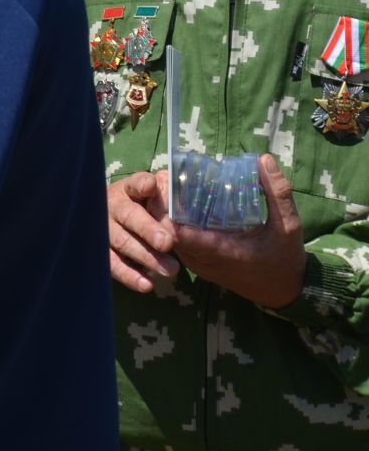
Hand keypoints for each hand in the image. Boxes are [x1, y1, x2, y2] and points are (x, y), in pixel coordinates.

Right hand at [107, 170, 177, 292]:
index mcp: (131, 189)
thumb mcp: (166, 202)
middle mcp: (114, 205)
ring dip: (146, 256)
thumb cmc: (156, 212)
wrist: (142, 232)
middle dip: (147, 229)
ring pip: (121, 241)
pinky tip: (147, 285)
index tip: (150, 186)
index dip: (142, 185)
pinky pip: (113, 264)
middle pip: (129, 215)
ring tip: (172, 269)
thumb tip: (186, 213)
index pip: (136, 183)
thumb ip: (174, 204)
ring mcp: (105, 228)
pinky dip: (130, 275)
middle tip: (167, 243)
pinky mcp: (102, 251)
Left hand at [172, 154, 306, 309]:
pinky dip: (173, 224)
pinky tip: (178, 204)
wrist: (283, 291)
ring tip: (168, 186)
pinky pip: (176, 243)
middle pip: (165, 232)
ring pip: (167, 237)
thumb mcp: (289, 225)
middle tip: (164, 178)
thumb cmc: (286, 259)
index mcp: (221, 251)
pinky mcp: (197, 265)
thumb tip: (263, 158)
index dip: (166, 207)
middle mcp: (202, 260)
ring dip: (164, 213)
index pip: (178, 232)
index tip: (167, 182)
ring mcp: (197, 264)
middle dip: (161, 205)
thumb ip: (277, 192)